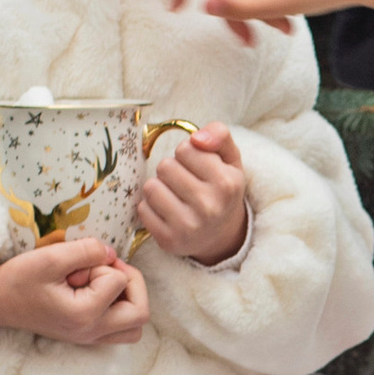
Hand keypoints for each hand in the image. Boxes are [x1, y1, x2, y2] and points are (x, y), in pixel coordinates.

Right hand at [0, 238, 150, 345]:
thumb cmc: (18, 280)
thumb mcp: (51, 257)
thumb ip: (87, 250)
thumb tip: (112, 253)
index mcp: (84, 315)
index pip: (119, 282)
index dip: (104, 264)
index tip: (78, 265)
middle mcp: (91, 332)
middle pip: (140, 313)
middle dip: (132, 284)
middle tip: (107, 270)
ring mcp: (90, 338)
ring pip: (135, 326)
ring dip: (130, 300)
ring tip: (107, 284)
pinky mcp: (87, 336)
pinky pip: (121, 330)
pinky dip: (120, 310)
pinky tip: (99, 294)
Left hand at [137, 119, 248, 263]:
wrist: (222, 235)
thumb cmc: (221, 190)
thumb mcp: (230, 159)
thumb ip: (219, 134)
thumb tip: (195, 137)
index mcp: (226, 183)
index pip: (186, 148)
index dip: (189, 154)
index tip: (198, 167)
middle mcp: (209, 206)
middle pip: (165, 166)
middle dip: (172, 170)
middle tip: (185, 182)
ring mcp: (188, 226)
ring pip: (151, 187)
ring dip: (159, 187)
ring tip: (175, 195)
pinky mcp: (168, 240)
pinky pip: (143, 209)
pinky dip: (151, 207)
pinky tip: (167, 212)